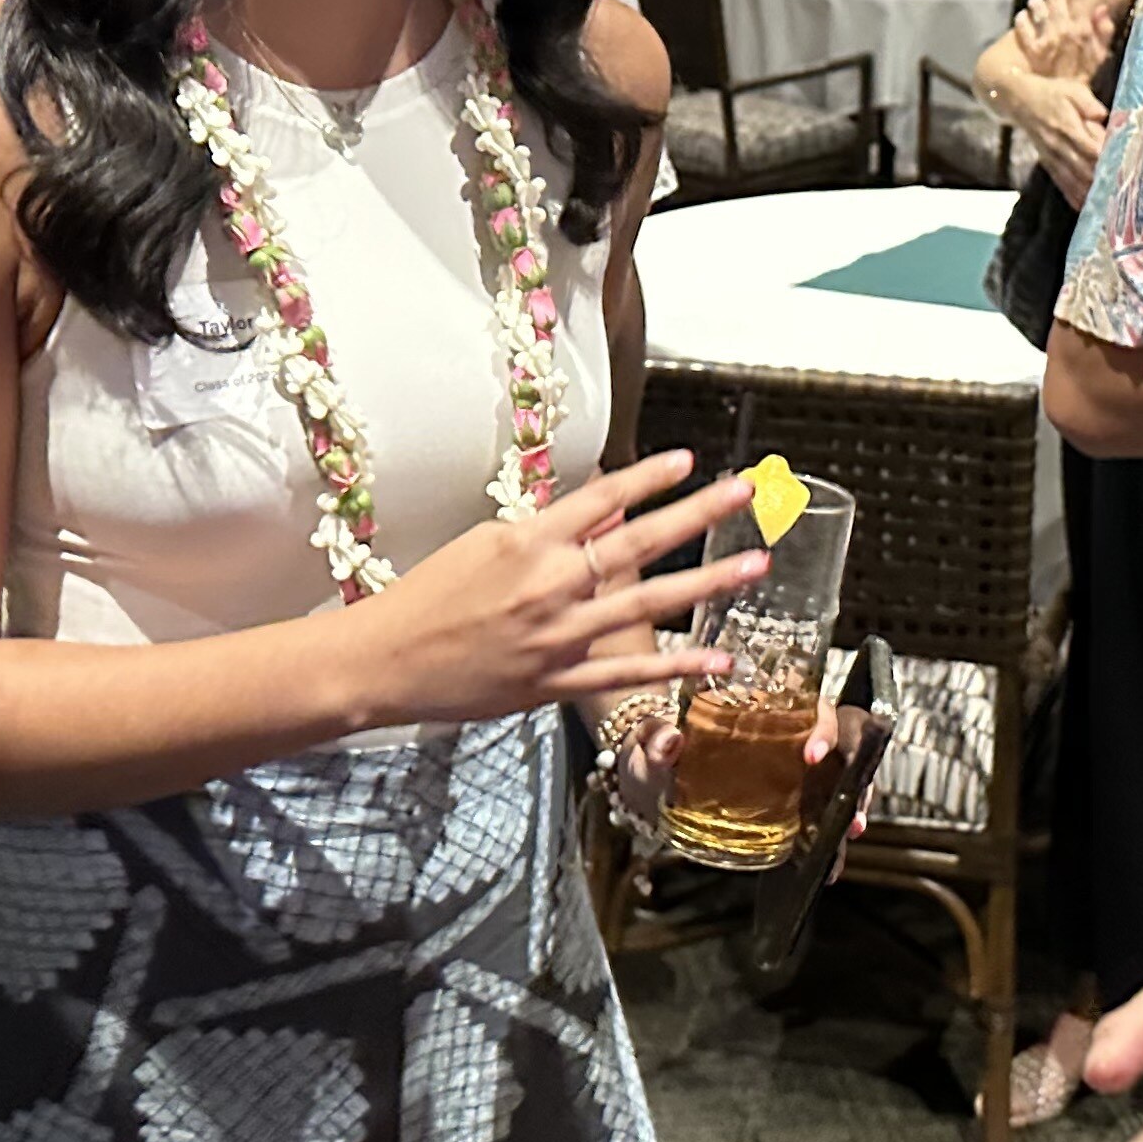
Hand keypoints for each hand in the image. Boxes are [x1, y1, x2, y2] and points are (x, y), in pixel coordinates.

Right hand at [371, 452, 764, 727]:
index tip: (689, 459)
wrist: (386, 660)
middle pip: (638, 542)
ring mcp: (557, 636)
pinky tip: (720, 657)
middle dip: (698, 515)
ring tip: (756, 565)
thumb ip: (547, 528)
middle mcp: (549, 584)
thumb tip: (603, 509)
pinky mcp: (556, 682)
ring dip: (708, 583)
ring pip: (647, 605)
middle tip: (745, 493)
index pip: (601, 499)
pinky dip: (677, 666)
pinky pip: (628, 671)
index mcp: (527, 542)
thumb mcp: (484, 545)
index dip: (648, 477)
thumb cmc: (429, 596)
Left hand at [605, 697, 850, 858]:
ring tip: (850, 833)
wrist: (648, 776)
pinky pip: (819, 811)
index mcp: (764, 709)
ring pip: (839, 778)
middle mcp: (787, 735)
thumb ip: (657, 738)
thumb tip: (670, 743)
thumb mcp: (652, 738)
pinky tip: (830, 858)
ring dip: (851, 804)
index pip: (813, 706)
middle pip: (842, 745)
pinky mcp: (785, 801)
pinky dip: (829, 831)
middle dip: (856, 776)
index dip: (823, 727)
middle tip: (851, 814)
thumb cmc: (655, 746)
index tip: (813, 755)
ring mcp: (790, 770)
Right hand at [1002, 74, 1111, 202]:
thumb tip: (1102, 116)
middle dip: (1102, 181)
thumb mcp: (1071, 89)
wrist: (1019, 101)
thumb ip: (1088, 103)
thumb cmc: (1051, 94)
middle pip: (1083, 170)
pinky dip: (1073, 196)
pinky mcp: (1048, 163)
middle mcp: (1058, 146)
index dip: (1106, 160)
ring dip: (1089, 193)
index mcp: (1067, 127)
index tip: (1123, 167)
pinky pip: (1061, 183)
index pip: (1090, 149)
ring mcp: (1052, 157)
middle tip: (1122, 192)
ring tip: (1107, 205)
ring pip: (1073, 181)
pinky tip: (1084, 207)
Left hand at [1008, 0, 1116, 82]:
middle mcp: (1066, 36)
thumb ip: (1103, 35)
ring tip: (1036, 1)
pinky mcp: (1032, 54)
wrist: (1064, 107)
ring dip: (1038, 5)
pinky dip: (1022, 22)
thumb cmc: (1080, 80)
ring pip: (1041, 14)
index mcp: (1084, 34)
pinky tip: (1022, 16)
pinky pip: (1025, 32)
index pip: (1081, 3)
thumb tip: (1101, 10)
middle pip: (1059, 5)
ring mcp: (1048, 44)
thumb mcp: (1097, 59)